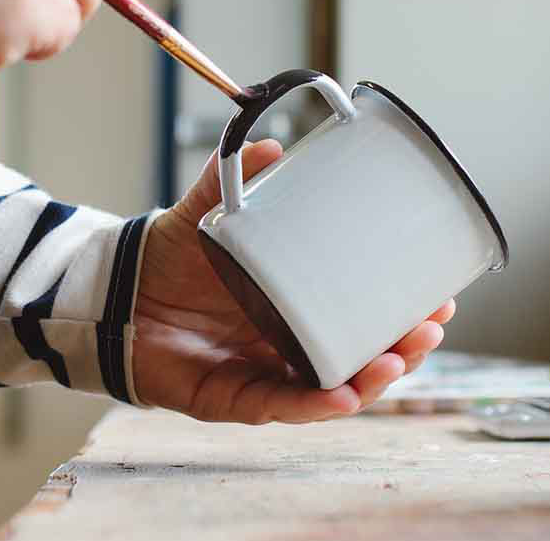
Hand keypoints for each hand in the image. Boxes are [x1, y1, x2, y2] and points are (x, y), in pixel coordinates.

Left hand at [132, 140, 453, 423]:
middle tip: (431, 328)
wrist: (109, 292)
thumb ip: (233, 179)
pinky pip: (277, 406)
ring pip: (329, 390)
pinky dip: (312, 405)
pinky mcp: (227, 399)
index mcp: (296, 309)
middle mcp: (286, 348)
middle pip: (359, 361)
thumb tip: (273, 144)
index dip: (403, 316)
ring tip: (398, 359)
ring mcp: (261, 376)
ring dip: (371, 381)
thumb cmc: (167, 260)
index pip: (362, 320)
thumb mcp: (208, 214)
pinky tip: (344, 397)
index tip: (440, 300)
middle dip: (402, 351)